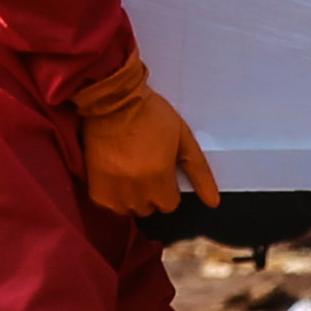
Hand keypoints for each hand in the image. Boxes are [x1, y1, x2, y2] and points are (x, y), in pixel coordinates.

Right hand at [75, 55, 219, 216]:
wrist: (112, 101)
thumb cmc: (151, 115)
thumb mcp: (183, 138)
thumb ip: (199, 172)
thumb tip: (214, 203)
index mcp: (160, 177)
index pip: (170, 204)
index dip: (168, 186)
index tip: (161, 169)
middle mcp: (137, 190)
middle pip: (149, 208)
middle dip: (150, 192)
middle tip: (143, 165)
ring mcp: (114, 191)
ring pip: (129, 209)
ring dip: (131, 196)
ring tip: (127, 170)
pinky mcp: (96, 188)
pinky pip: (109, 205)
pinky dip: (112, 195)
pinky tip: (113, 174)